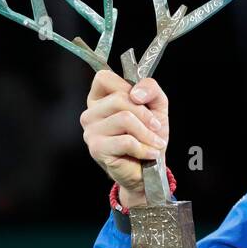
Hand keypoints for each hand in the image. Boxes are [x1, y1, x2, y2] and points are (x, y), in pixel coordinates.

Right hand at [80, 69, 169, 203]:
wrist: (150, 169)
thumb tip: (136, 93)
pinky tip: (149, 153)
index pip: (104, 77)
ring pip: (124, 118)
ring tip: (154, 142)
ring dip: (147, 133)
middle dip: (145, 115)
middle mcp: (90, 113)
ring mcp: (91, 131)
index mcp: (100, 99)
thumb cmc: (149, 135)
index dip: (127, 86)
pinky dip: (144, 148)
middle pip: (119, 99)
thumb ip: (150, 88)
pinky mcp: (97, 149)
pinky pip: (126, 141)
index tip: (142, 102)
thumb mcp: (156, 105)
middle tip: (156, 128)